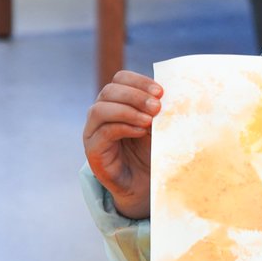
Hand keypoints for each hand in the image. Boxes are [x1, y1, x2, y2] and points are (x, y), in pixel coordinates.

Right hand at [82, 70, 161, 218]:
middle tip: (157, 106)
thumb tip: (169, 94)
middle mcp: (100, 113)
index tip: (160, 91)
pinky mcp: (93, 151)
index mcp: (116, 101)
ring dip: (128, 111)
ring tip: (149, 120)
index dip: (139, 81)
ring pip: (100, 110)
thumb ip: (158, 109)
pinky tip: (141, 131)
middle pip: (109, 91)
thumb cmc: (151, 149)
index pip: (120, 79)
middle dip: (135, 96)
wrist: (145, 181)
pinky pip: (103, 133)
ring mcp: (93, 132)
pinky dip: (123, 128)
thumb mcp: (158, 125)